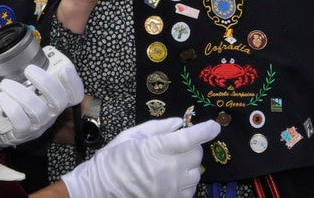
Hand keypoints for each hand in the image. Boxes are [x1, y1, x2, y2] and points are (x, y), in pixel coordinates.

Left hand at [0, 60, 83, 149]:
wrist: (2, 127)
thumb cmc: (19, 102)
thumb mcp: (31, 88)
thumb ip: (35, 75)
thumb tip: (30, 52)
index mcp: (56, 101)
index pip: (75, 95)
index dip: (73, 83)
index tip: (65, 69)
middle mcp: (51, 114)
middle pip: (59, 101)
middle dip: (45, 82)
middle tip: (28, 69)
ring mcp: (38, 125)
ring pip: (37, 110)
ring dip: (21, 93)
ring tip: (5, 83)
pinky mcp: (22, 134)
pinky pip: (21, 122)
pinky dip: (12, 107)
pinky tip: (3, 97)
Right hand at [61, 118, 220, 197]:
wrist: (99, 189)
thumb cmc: (113, 159)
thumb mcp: (131, 135)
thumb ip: (158, 127)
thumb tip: (179, 123)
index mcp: (157, 148)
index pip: (190, 138)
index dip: (206, 130)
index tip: (214, 126)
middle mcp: (168, 169)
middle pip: (197, 155)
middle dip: (192, 147)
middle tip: (179, 145)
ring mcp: (171, 188)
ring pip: (196, 173)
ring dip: (190, 165)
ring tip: (174, 163)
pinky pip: (190, 191)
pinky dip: (186, 182)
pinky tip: (173, 178)